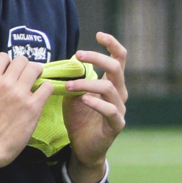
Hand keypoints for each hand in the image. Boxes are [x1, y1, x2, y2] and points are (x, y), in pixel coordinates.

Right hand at [0, 52, 52, 182]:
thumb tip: (1, 80)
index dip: (9, 62)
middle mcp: (5, 83)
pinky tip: (43, 95)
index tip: (12, 71)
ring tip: (37, 81)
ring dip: (38, 73)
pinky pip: (47, 87)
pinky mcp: (33, 106)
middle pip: (22, 60)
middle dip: (26, 66)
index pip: (3, 56)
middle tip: (28, 76)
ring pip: (35, 68)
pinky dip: (47, 89)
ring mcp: (20, 94)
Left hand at [63, 31, 127, 180]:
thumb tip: (61, 62)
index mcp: (112, 83)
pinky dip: (96, 103)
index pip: (119, 59)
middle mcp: (120, 93)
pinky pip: (110, 110)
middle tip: (78, 55)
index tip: (98, 34)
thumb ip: (73, 79)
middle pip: (116, 68)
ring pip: (109, 88)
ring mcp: (120, 109)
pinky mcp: (116, 124)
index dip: (112, 44)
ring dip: (86, 84)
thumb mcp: (73, 95)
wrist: (84, 148)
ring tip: (68, 86)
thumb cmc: (80, 119)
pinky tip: (83, 100)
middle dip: (98, 58)